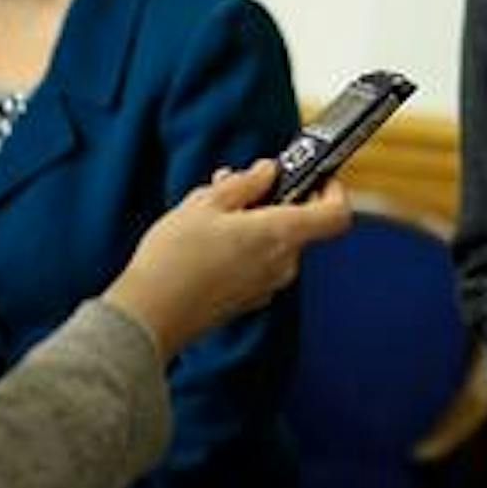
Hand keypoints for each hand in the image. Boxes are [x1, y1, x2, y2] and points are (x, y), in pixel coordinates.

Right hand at [102, 160, 349, 358]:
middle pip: (300, 225)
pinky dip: (244, 248)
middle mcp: (283, 264)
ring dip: (255, 223)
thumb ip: (245, 184)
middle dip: (275, 201)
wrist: (149, 316)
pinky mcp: (249, 300)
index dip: (333, 191)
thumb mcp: (205, 204)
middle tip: (242, 186)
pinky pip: (259, 264)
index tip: (316, 176)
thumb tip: (268, 171)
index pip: (337, 215)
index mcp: (280, 235)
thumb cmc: (174, 259)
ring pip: (276, 243)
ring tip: (213, 213)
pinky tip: (208, 242)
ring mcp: (268, 286)